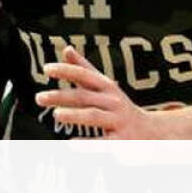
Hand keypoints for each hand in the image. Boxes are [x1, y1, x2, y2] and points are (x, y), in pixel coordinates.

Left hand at [34, 46, 163, 138]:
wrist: (152, 133)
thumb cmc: (119, 108)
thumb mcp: (105, 86)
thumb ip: (84, 68)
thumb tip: (67, 49)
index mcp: (107, 87)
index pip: (84, 75)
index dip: (66, 70)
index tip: (46, 69)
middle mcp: (113, 102)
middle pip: (84, 96)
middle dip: (60, 96)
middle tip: (39, 97)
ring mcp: (118, 121)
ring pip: (94, 116)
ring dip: (74, 115)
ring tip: (56, 115)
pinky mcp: (122, 142)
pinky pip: (103, 142)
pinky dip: (87, 143)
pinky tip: (71, 143)